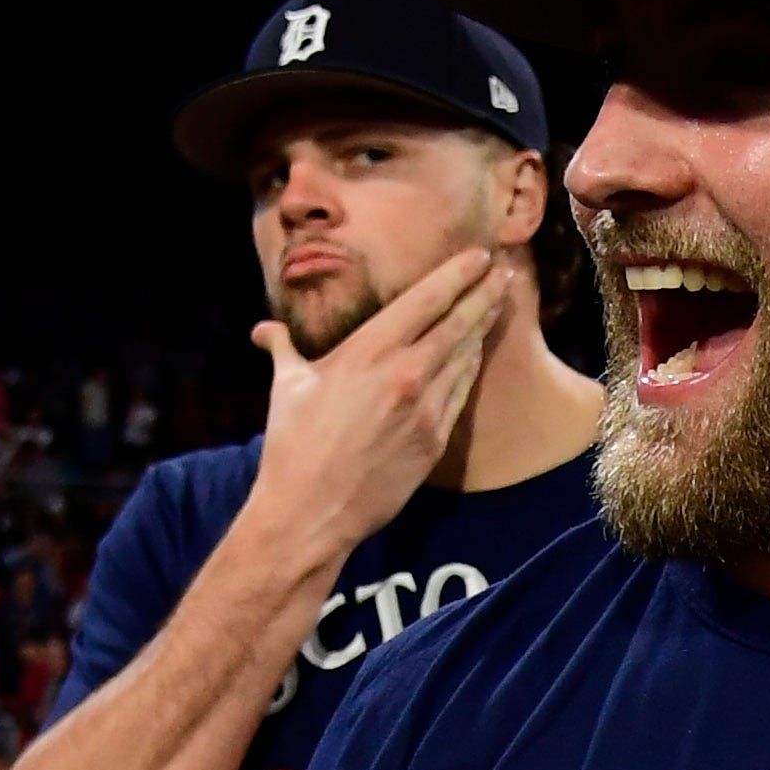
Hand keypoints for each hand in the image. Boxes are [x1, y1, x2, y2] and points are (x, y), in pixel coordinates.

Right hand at [243, 247, 505, 554]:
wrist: (312, 513)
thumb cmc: (293, 447)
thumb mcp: (287, 388)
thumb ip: (284, 350)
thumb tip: (264, 332)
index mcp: (368, 351)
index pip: (425, 299)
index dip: (457, 274)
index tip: (478, 256)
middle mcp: (404, 374)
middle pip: (458, 323)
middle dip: (484, 293)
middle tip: (504, 272)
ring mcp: (425, 409)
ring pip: (465, 357)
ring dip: (482, 329)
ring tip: (497, 305)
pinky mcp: (434, 441)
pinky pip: (460, 394)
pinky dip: (470, 369)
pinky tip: (476, 355)